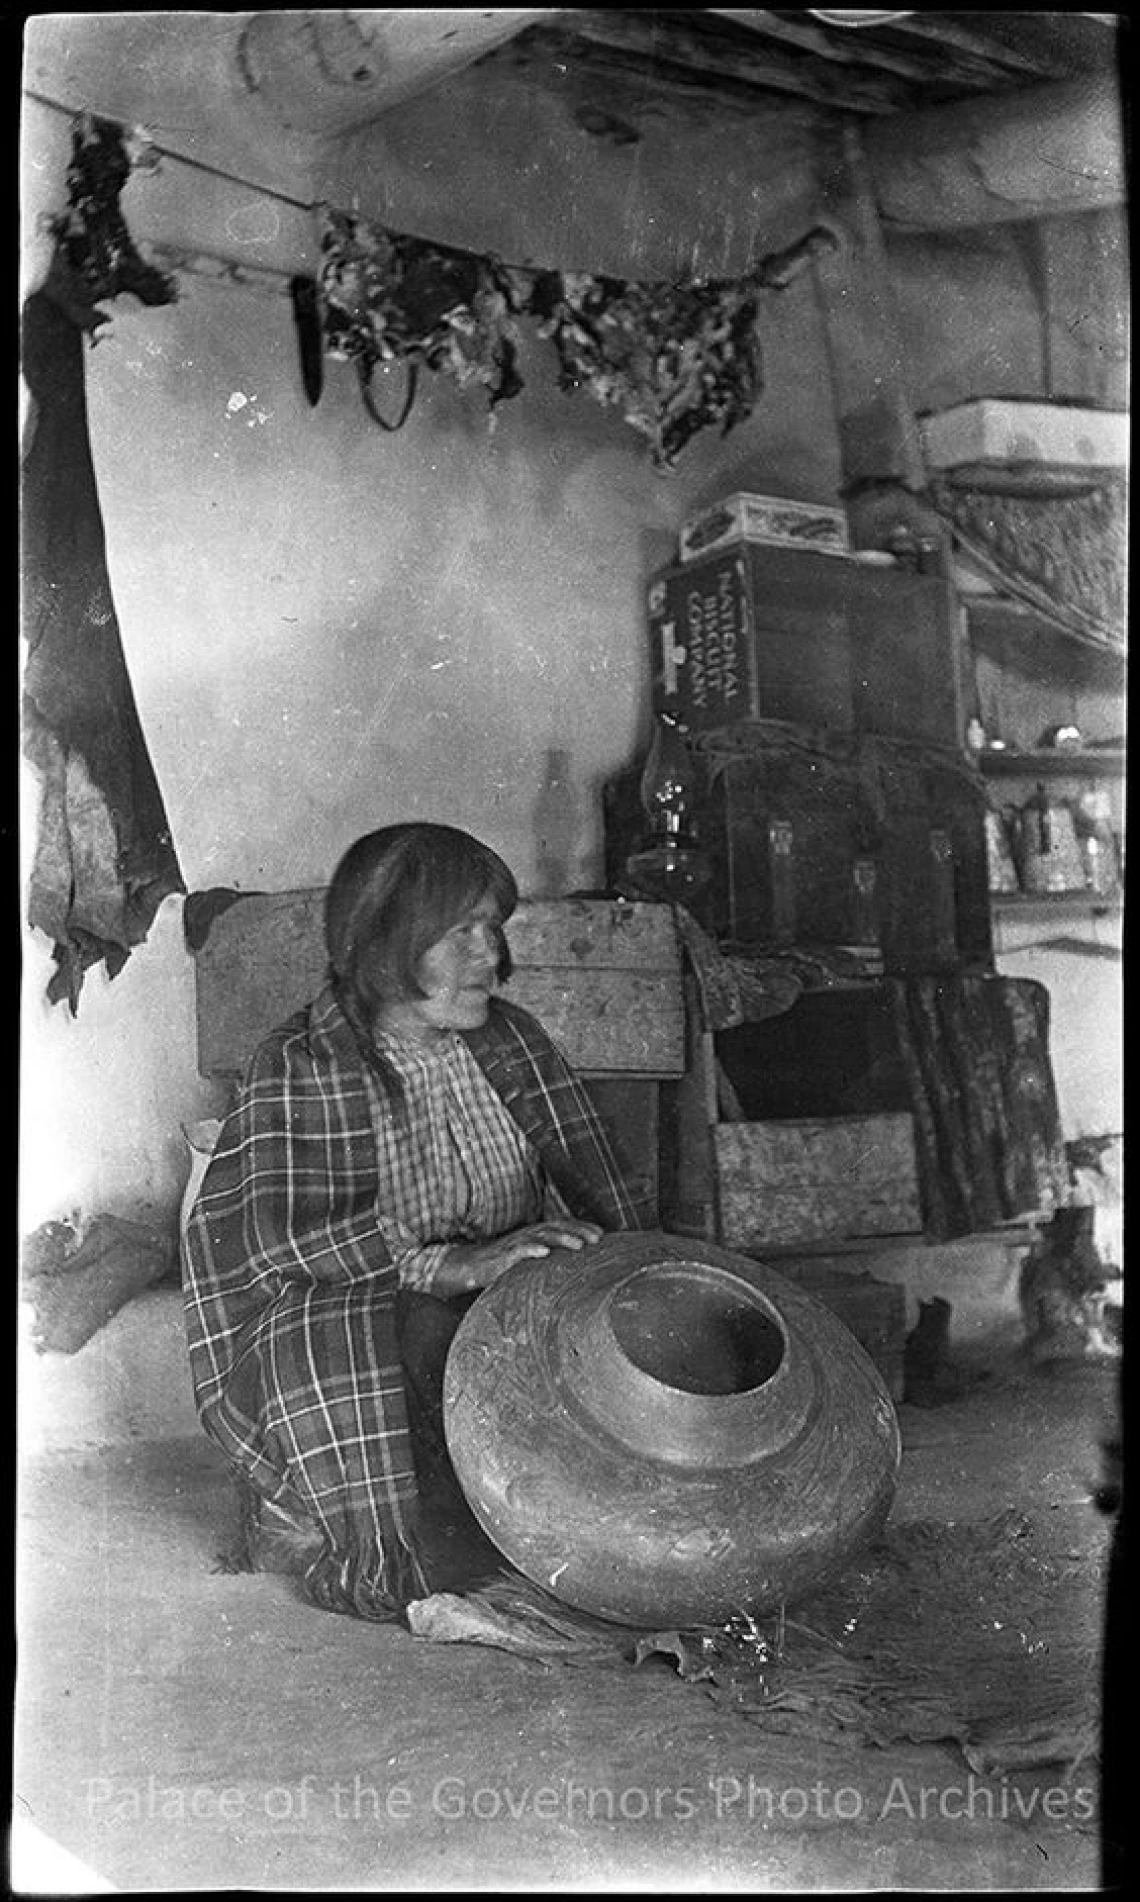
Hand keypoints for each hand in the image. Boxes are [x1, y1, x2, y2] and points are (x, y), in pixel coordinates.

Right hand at [437, 1220, 603, 1294]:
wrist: (471, 1266)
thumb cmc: (504, 1264)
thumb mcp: (530, 1259)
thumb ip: (549, 1259)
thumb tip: (574, 1267)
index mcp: (536, 1234)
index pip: (563, 1225)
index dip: (582, 1227)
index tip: (602, 1234)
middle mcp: (529, 1234)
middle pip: (557, 1227)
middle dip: (578, 1231)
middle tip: (597, 1239)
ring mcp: (516, 1243)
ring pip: (542, 1236)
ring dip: (562, 1239)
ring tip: (579, 1245)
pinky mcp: (503, 1255)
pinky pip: (519, 1250)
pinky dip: (532, 1250)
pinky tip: (545, 1253)